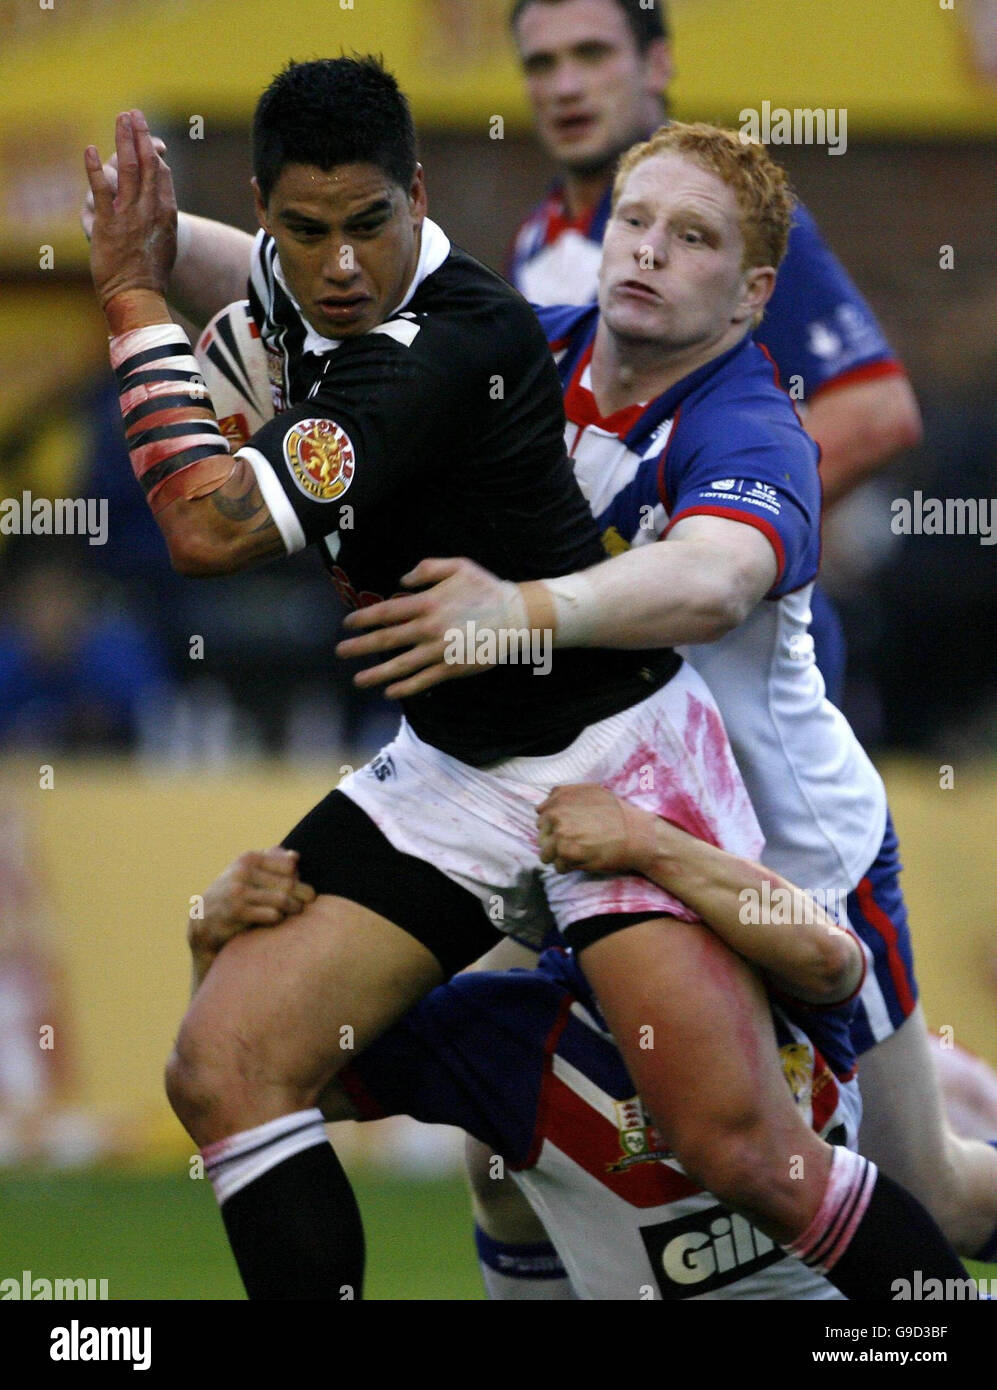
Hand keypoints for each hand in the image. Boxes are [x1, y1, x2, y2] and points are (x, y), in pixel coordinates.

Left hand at [84, 109, 176, 307]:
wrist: (139, 296)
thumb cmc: (152, 272)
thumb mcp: (165, 241)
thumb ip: (161, 216)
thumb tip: (160, 199)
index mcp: (167, 213)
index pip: (162, 173)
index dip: (153, 151)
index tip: (146, 137)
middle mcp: (151, 210)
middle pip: (148, 163)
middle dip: (140, 135)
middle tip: (133, 114)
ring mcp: (129, 215)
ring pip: (129, 169)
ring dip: (123, 140)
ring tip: (120, 119)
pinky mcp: (108, 224)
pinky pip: (101, 190)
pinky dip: (94, 168)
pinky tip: (89, 150)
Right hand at [188, 847, 315, 963]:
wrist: (203, 921)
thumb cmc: (232, 894)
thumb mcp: (246, 872)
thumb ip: (270, 862)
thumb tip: (295, 857)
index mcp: (248, 858)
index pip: (289, 866)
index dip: (298, 877)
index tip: (298, 886)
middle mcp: (242, 872)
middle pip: (288, 883)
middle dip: (302, 894)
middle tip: (305, 902)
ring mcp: (238, 892)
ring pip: (283, 899)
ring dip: (294, 908)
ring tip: (295, 910)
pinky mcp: (237, 912)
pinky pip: (272, 915)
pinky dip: (279, 918)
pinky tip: (276, 919)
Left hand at [336, 557, 524, 697]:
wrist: (517, 616)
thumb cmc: (486, 588)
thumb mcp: (458, 566)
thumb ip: (426, 569)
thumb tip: (400, 581)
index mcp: (428, 603)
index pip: (387, 612)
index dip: (364, 618)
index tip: (348, 624)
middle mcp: (429, 628)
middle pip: (387, 640)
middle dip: (360, 647)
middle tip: (341, 652)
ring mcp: (440, 651)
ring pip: (401, 665)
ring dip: (376, 674)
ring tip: (358, 680)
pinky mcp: (453, 668)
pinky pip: (424, 680)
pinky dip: (405, 687)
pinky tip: (390, 692)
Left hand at [537, 784, 658, 875]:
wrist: (636, 835)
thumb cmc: (618, 815)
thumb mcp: (592, 792)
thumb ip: (566, 795)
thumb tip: (543, 805)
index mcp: (560, 797)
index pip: (541, 814)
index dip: (554, 824)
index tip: (569, 829)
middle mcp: (556, 813)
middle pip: (541, 835)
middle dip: (554, 841)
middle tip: (576, 843)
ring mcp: (559, 833)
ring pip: (545, 853)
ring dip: (559, 857)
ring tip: (578, 854)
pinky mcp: (566, 852)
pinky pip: (558, 866)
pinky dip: (569, 867)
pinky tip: (584, 860)